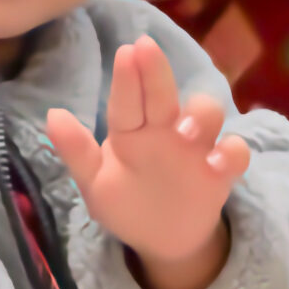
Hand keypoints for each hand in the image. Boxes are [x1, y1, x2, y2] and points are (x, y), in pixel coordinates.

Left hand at [45, 37, 248, 288]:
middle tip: (146, 48)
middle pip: (164, 94)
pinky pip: (236, 152)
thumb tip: (52, 114)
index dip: (127, 77)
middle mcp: (165, 130)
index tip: (126, 50)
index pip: (127, 100)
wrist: (160, 240)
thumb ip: (77, 151)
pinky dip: (231, 153)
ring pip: (206, 113)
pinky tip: (216, 164)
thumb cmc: (125, 202)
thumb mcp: (95, 182)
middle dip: (156, 71)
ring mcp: (196, 148)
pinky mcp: (222, 171)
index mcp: (131, 131)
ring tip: (183, 130)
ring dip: (199, 115)